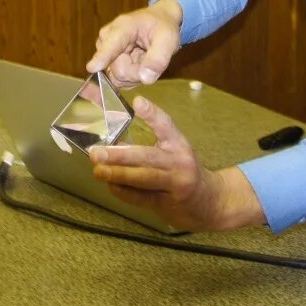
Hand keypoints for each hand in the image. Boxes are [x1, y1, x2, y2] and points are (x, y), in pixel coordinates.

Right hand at [86, 0, 183, 86]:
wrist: (158, 21)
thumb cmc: (163, 27)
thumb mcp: (168, 40)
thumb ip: (158, 59)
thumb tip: (145, 78)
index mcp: (123, 28)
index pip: (110, 45)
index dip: (101, 58)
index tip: (91, 68)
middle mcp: (108, 39)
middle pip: (118, 70)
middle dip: (136, 72)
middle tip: (150, 59)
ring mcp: (105, 51)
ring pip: (116, 77)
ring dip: (134, 75)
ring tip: (144, 59)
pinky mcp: (107, 61)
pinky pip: (117, 79)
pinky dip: (130, 77)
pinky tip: (138, 64)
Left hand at [89, 96, 264, 231]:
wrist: (207, 202)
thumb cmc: (182, 170)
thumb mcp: (173, 148)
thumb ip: (152, 135)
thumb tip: (119, 127)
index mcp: (179, 144)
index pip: (166, 125)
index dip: (152, 114)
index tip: (137, 102)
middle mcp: (179, 162)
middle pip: (148, 157)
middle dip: (120, 155)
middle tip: (97, 152)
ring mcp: (175, 184)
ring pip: (143, 179)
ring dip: (118, 175)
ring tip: (98, 170)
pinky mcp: (168, 203)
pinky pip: (141, 198)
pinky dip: (123, 191)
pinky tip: (110, 185)